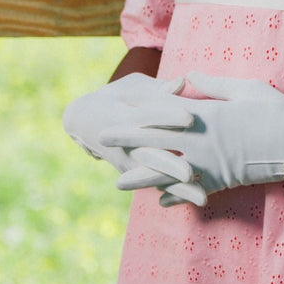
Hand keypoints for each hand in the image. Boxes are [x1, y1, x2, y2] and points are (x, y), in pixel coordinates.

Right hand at [61, 73, 205, 204]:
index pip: (147, 115)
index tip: (190, 117)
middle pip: (150, 154)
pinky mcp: (135, 174)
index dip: (167, 116)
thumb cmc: (114, 97)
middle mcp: (125, 143)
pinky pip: (158, 186)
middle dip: (170, 164)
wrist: (83, 122)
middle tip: (189, 172)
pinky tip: (199, 200)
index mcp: (123, 115)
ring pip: (155, 177)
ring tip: (200, 197)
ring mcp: (129, 162)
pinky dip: (176, 194)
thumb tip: (182, 83)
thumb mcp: (131, 88)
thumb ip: (157, 89)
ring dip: (176, 188)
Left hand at [100, 73, 283, 202]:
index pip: (161, 111)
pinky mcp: (222, 182)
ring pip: (167, 173)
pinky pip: (193, 191)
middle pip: (155, 142)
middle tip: (100, 141)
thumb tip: (186, 75)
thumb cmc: (276, 110)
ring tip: (117, 183)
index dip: (136, 109)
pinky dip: (175, 196)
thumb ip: (211, 83)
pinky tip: (159, 202)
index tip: (116, 105)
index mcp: (204, 115)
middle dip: (126, 141)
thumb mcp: (244, 88)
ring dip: (141, 177)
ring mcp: (209, 165)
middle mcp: (200, 142)